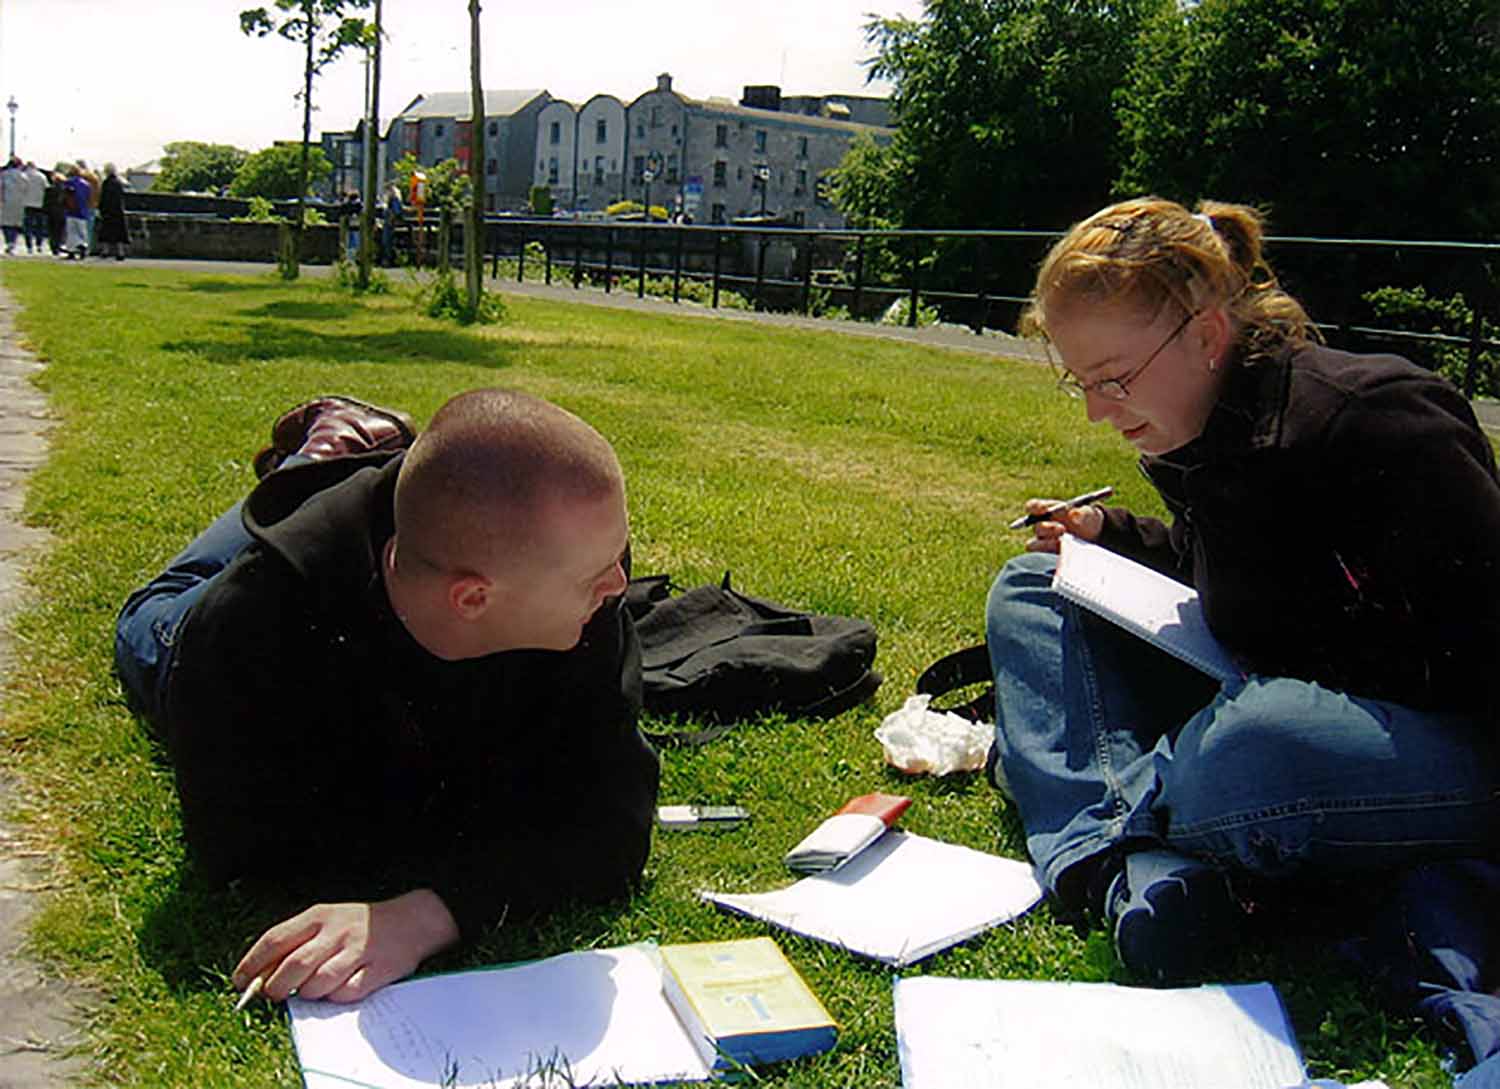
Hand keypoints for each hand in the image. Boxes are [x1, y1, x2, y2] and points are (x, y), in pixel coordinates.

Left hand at [232, 889, 458, 1003]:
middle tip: (274, 995)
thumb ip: (295, 943)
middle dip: (276, 988)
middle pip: (293, 968)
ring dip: (308, 995)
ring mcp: (358, 951)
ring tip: (311, 990)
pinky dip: (336, 997)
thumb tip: (260, 975)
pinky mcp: (377, 970)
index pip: (275, 940)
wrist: (412, 921)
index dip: (252, 963)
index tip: (239, 982)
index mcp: (319, 916)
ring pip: (317, 985)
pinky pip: (345, 994)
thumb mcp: (326, 921)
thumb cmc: (358, 925)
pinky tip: (339, 989)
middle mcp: (337, 932)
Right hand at [1021, 498, 1105, 553]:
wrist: (1096, 539)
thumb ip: (1082, 513)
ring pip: (1034, 543)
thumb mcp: (1089, 515)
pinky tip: (1062, 552)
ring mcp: (1043, 541)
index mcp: (1048, 511)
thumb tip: (1074, 514)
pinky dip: (1050, 554)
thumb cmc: (1088, 521)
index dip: (1035, 507)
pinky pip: (1041, 556)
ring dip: (1047, 543)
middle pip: (1036, 526)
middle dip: (1048, 527)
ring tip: (1062, 542)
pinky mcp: (1047, 555)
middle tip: (1062, 529)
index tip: (1044, 509)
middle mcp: (1043, 526)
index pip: (1034, 506)